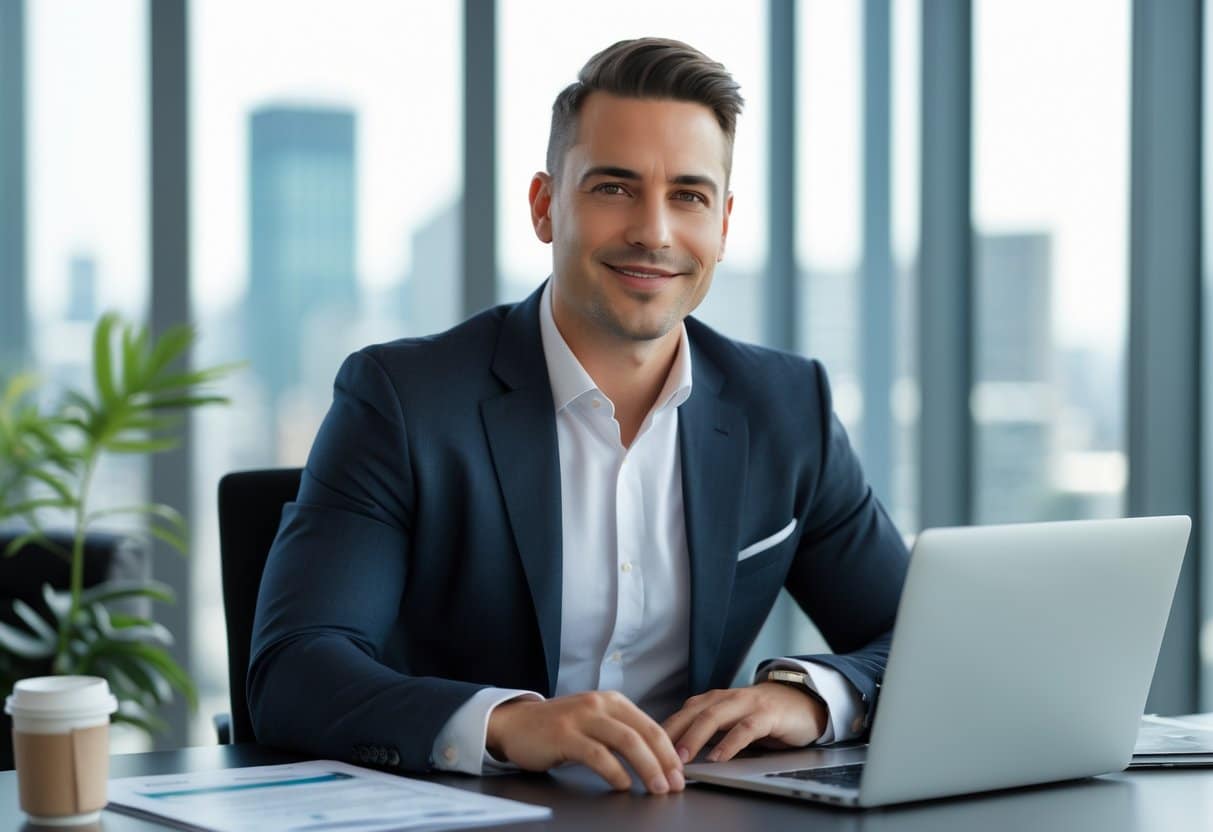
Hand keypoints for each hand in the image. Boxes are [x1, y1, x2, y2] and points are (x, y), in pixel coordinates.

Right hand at [486, 691, 684, 793]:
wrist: (515, 723)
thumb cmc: (558, 728)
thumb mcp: (595, 723)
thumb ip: (621, 734)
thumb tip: (656, 760)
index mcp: (612, 701)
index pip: (651, 726)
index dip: (669, 752)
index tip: (681, 774)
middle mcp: (600, 704)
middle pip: (643, 733)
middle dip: (664, 761)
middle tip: (675, 784)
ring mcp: (581, 718)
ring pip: (626, 741)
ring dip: (646, 767)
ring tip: (657, 787)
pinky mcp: (564, 735)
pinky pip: (597, 754)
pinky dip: (614, 771)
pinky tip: (623, 784)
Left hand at [662, 682, 827, 763]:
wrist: (803, 701)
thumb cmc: (761, 715)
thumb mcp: (730, 722)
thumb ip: (707, 732)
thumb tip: (675, 755)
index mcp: (712, 700)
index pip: (680, 714)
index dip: (662, 733)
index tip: (645, 751)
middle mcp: (725, 698)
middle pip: (691, 714)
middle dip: (671, 735)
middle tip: (655, 755)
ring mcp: (746, 704)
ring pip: (714, 717)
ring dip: (694, 738)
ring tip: (682, 758)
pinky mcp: (767, 714)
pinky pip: (745, 728)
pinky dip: (730, 743)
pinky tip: (719, 757)